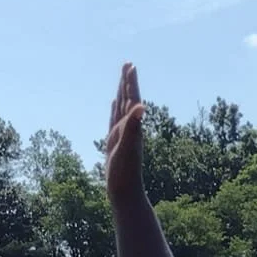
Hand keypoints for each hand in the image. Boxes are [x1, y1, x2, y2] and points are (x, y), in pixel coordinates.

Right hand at [105, 62, 144, 202]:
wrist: (125, 190)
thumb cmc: (125, 171)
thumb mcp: (127, 147)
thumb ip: (133, 126)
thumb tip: (141, 107)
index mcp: (131, 126)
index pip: (132, 99)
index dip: (131, 83)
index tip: (130, 66)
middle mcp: (129, 128)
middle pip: (128, 100)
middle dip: (127, 83)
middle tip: (128, 65)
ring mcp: (122, 134)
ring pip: (122, 108)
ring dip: (122, 94)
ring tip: (122, 81)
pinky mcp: (116, 141)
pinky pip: (115, 120)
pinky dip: (115, 110)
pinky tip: (115, 105)